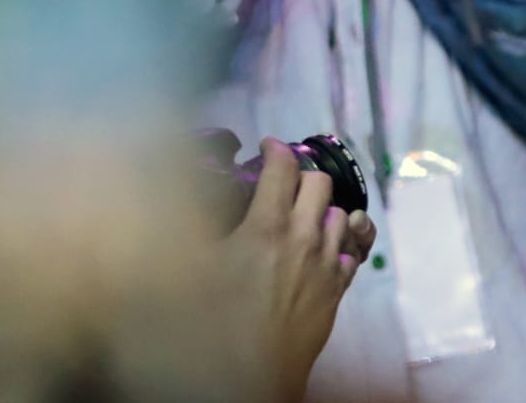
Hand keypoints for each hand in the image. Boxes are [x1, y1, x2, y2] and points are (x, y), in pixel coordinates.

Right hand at [209, 139, 373, 402]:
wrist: (246, 383)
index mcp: (266, 228)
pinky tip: (321, 250)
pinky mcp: (337, 292)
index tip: (265, 146)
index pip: (282, 167)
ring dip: (322, 209)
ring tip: (302, 215)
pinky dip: (338, 244)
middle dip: (301, 175)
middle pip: (320, 184)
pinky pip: (350, 253)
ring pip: (342, 215)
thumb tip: (176, 199)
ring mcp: (326, 266)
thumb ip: (186, 230)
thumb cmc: (208, 330)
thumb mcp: (185, 271)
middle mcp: (304, 238)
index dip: (275, 148)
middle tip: (282, 182)